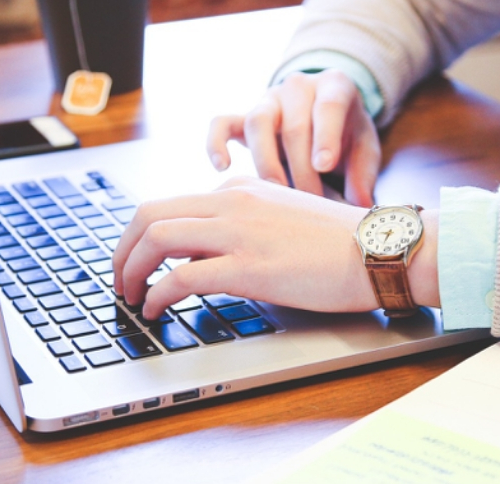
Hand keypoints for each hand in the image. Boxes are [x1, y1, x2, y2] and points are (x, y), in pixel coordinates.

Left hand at [112, 177, 379, 318]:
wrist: (379, 249)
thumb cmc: (341, 243)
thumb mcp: (283, 219)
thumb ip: (243, 228)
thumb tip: (204, 258)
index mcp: (240, 190)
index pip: (172, 205)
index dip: (143, 237)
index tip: (138, 261)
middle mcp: (232, 202)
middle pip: (149, 214)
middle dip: (123, 249)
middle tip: (119, 279)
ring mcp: (239, 232)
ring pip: (156, 238)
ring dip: (130, 270)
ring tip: (130, 297)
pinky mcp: (248, 266)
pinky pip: (181, 277)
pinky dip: (156, 295)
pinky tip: (156, 311)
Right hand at [207, 70, 381, 206]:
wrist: (325, 113)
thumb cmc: (347, 134)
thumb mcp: (365, 147)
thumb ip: (364, 174)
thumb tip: (360, 206)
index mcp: (334, 86)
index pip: (328, 106)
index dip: (325, 136)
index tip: (324, 165)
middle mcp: (298, 87)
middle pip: (293, 125)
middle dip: (301, 168)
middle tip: (311, 201)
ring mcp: (268, 100)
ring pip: (257, 122)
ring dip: (266, 162)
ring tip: (277, 193)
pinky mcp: (244, 116)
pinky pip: (222, 123)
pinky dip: (216, 142)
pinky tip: (222, 167)